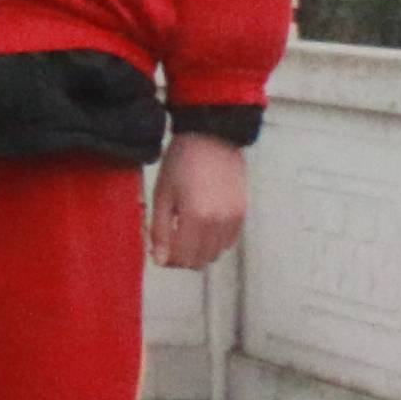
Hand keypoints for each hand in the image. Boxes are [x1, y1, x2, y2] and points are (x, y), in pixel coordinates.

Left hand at [149, 130, 248, 271]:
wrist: (211, 138)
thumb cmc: (181, 162)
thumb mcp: (162, 195)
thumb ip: (161, 231)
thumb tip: (159, 260)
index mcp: (196, 218)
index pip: (183, 258)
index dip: (167, 260)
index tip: (158, 252)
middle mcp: (219, 223)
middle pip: (200, 260)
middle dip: (181, 258)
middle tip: (168, 244)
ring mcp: (234, 219)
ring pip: (215, 254)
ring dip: (198, 251)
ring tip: (183, 233)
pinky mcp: (242, 213)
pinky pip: (228, 241)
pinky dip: (214, 242)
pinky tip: (200, 227)